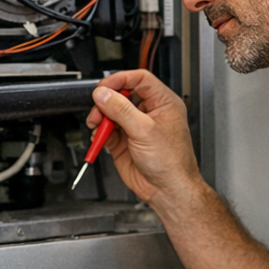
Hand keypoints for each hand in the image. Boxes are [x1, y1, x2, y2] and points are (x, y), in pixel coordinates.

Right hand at [86, 70, 204, 208]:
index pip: (140, 79)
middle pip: (122, 94)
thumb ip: (121, 110)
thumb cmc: (171, 162)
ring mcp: (136, 127)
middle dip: (107, 100)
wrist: (167, 189)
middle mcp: (150, 112)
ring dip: (100, 117)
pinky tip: (99, 137)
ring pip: (111, 112)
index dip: (120, 79)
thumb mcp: (145, 130)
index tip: (104, 87)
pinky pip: (106, 130)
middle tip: (98, 108)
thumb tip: (104, 94)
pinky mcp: (124, 141)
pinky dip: (99, 132)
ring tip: (96, 125)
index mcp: (163, 103)